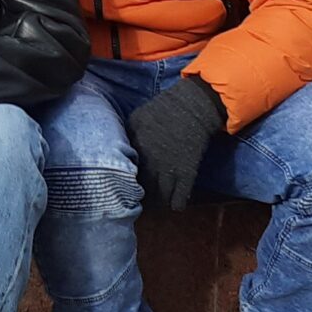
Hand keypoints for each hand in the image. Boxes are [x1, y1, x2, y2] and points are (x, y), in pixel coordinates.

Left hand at [125, 76, 226, 212]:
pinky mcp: (187, 174)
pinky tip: (173, 203)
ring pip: (159, 198)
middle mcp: (151, 162)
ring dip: (157, 204)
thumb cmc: (162, 110)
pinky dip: (176, 204)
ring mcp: (170, 169)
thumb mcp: (136, 119)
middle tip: (140, 201)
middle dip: (140, 197)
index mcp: (136, 147)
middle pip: (141, 190)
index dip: (125, 182)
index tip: (125, 187)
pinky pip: (179, 199)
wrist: (192, 107)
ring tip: (156, 205)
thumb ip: (126, 138)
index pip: (125, 173)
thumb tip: (119, 154)